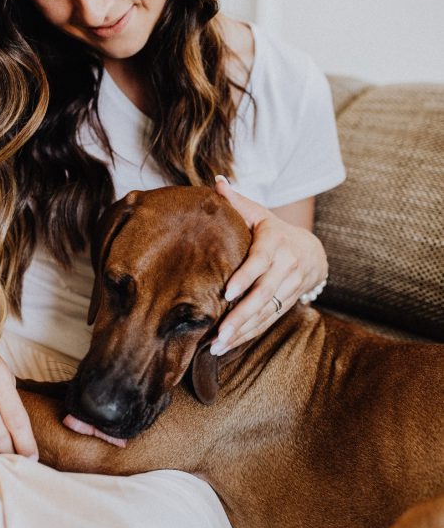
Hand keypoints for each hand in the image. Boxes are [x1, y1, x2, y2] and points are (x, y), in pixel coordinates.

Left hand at [211, 177, 327, 354]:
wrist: (311, 251)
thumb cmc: (272, 230)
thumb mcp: (258, 213)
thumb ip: (236, 201)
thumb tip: (216, 181)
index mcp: (275, 241)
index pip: (260, 260)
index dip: (246, 276)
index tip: (228, 292)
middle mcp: (286, 266)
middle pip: (263, 294)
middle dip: (241, 315)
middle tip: (220, 332)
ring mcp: (289, 287)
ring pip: (265, 312)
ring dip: (242, 331)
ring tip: (219, 345)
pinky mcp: (287, 303)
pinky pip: (267, 321)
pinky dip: (248, 335)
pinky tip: (227, 346)